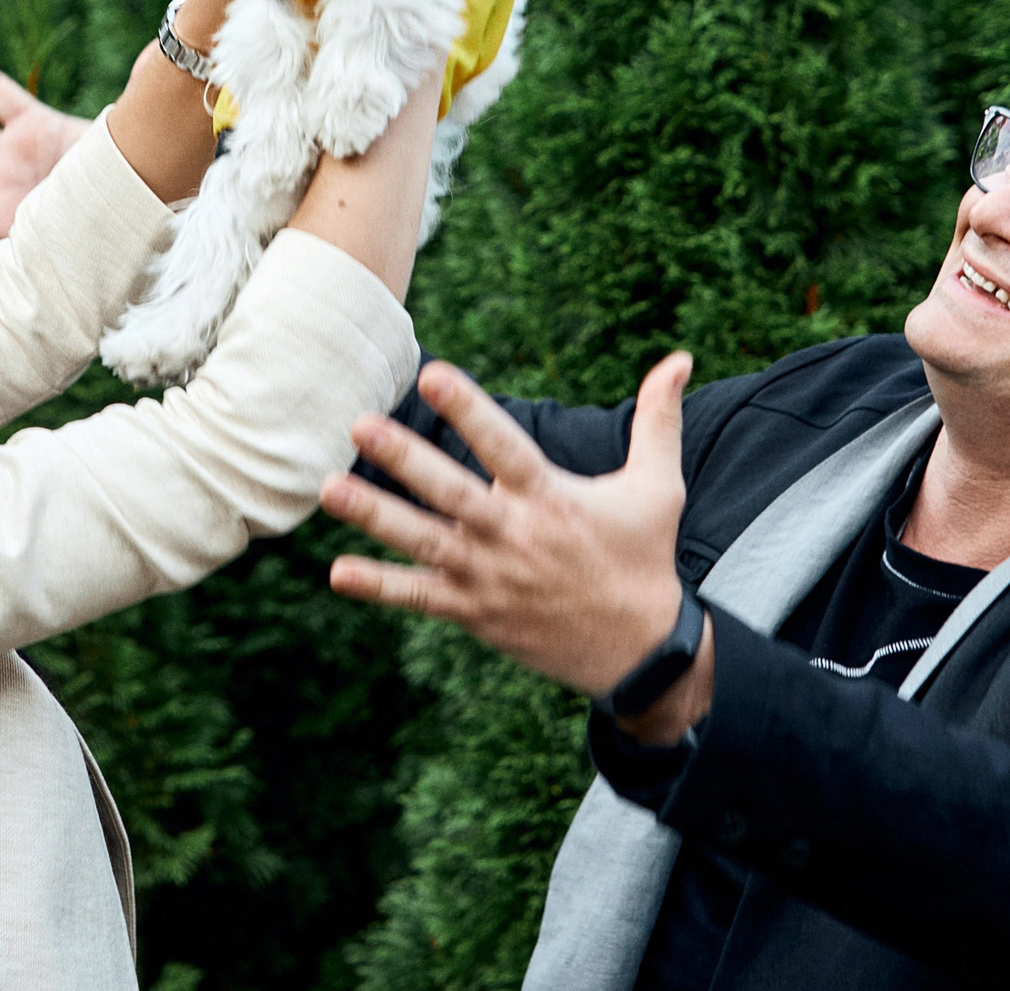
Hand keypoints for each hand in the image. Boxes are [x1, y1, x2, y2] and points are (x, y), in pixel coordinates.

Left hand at [320, 354, 712, 737]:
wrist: (641, 652)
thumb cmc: (643, 559)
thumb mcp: (659, 486)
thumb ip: (659, 418)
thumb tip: (682, 358)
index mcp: (550, 497)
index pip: (502, 444)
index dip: (468, 409)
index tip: (431, 374)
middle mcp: (512, 534)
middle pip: (450, 491)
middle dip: (404, 458)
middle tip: (360, 425)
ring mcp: (488, 576)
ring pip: (422, 541)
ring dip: (374, 516)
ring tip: (327, 488)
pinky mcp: (475, 613)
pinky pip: (419, 599)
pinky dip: (379, 588)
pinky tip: (337, 572)